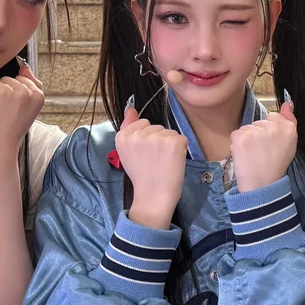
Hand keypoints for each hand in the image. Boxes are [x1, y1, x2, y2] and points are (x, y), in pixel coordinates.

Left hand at [0, 62, 45, 157]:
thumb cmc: (10, 131)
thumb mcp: (29, 111)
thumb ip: (30, 88)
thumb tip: (23, 67)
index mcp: (38, 95)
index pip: (24, 81)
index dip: (15, 96)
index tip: (12, 110)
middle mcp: (24, 90)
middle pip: (8, 80)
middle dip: (3, 93)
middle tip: (2, 114)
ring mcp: (5, 89)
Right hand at [117, 105, 187, 229]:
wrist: (153, 196)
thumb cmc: (142, 175)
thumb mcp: (127, 151)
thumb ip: (128, 127)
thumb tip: (131, 108)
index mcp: (123, 136)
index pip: (143, 123)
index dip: (147, 139)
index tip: (145, 154)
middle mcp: (138, 134)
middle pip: (157, 127)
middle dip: (159, 141)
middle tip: (154, 160)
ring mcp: (157, 137)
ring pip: (170, 132)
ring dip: (170, 145)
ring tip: (163, 162)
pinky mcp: (173, 142)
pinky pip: (181, 138)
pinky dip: (180, 149)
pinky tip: (173, 162)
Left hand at [230, 101, 297, 191]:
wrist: (262, 185)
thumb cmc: (276, 165)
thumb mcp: (290, 144)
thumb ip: (290, 121)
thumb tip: (286, 103)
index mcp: (288, 128)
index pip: (274, 117)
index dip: (270, 130)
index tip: (271, 144)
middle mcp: (273, 127)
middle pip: (260, 122)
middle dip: (259, 133)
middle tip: (262, 151)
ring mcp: (255, 131)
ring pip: (248, 127)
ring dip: (248, 139)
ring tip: (254, 155)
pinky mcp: (240, 136)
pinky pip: (237, 134)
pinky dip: (238, 144)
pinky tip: (245, 155)